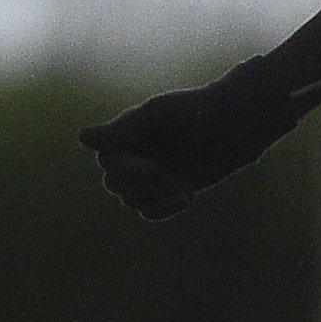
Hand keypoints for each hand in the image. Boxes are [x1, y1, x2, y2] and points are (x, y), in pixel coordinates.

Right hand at [77, 59, 297, 219]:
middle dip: (141, 183)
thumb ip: (122, 128)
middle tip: (168, 176)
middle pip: (115, 184)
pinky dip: (162, 209)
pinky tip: (186, 197)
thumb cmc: (197, 110)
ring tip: (182, 187)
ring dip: (154, 196)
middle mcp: (136, 154)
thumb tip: (82, 138)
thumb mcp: (158, 115)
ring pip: (132, 200)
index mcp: (128, 135)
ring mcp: (152, 174)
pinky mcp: (171, 189)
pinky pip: (150, 211)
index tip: (151, 167)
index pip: (107, 160)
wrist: (238, 121)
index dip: (124, 168)